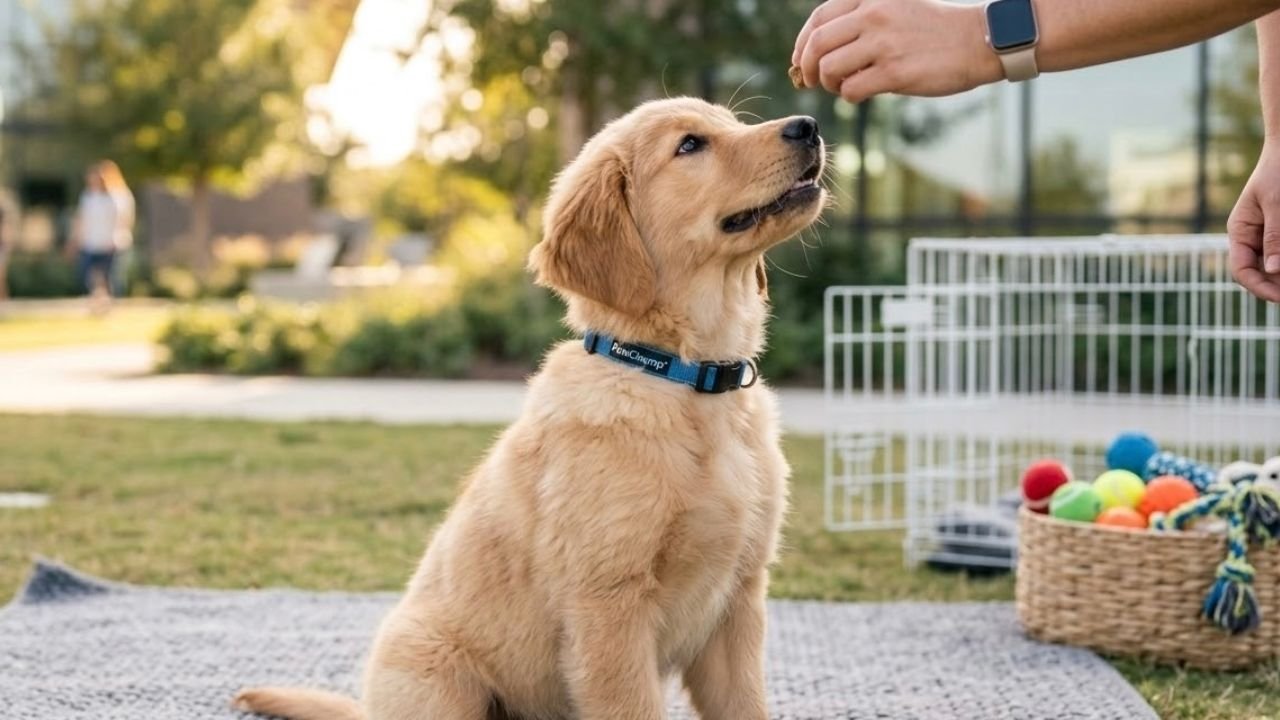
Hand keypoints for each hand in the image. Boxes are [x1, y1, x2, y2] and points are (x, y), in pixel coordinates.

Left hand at [791, 0, 1003, 102]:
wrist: (975, 41)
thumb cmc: (933, 30)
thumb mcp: (895, 7)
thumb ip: (861, 20)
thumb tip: (821, 51)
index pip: (819, 18)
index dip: (802, 44)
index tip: (799, 61)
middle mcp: (873, 15)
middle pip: (817, 44)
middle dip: (807, 67)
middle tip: (811, 81)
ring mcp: (882, 43)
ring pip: (829, 68)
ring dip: (829, 83)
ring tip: (843, 86)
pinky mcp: (894, 72)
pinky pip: (851, 89)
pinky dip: (849, 96)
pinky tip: (861, 93)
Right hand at [1227, 140, 1279, 302]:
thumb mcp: (1278, 204)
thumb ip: (1275, 237)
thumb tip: (1274, 271)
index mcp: (1240, 230)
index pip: (1242, 270)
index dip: (1259, 287)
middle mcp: (1251, 237)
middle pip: (1259, 272)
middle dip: (1276, 284)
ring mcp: (1267, 235)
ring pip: (1274, 265)